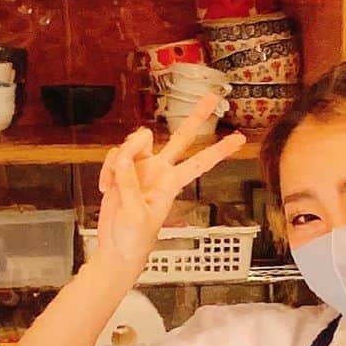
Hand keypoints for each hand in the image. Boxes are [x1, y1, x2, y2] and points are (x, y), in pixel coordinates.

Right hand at [94, 93, 246, 275]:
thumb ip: (129, 181)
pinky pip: (115, 156)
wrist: (117, 249)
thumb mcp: (135, 213)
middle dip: (197, 116)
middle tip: (213, 96)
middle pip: (183, 136)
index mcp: (171, 184)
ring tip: (114, 185)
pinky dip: (107, 170)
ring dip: (121, 157)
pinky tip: (106, 189)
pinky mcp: (123, 170)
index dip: (219, 150)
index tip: (239, 138)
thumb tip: (124, 157)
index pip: (200, 162)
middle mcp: (160, 170)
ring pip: (136, 140)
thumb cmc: (134, 239)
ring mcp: (142, 168)